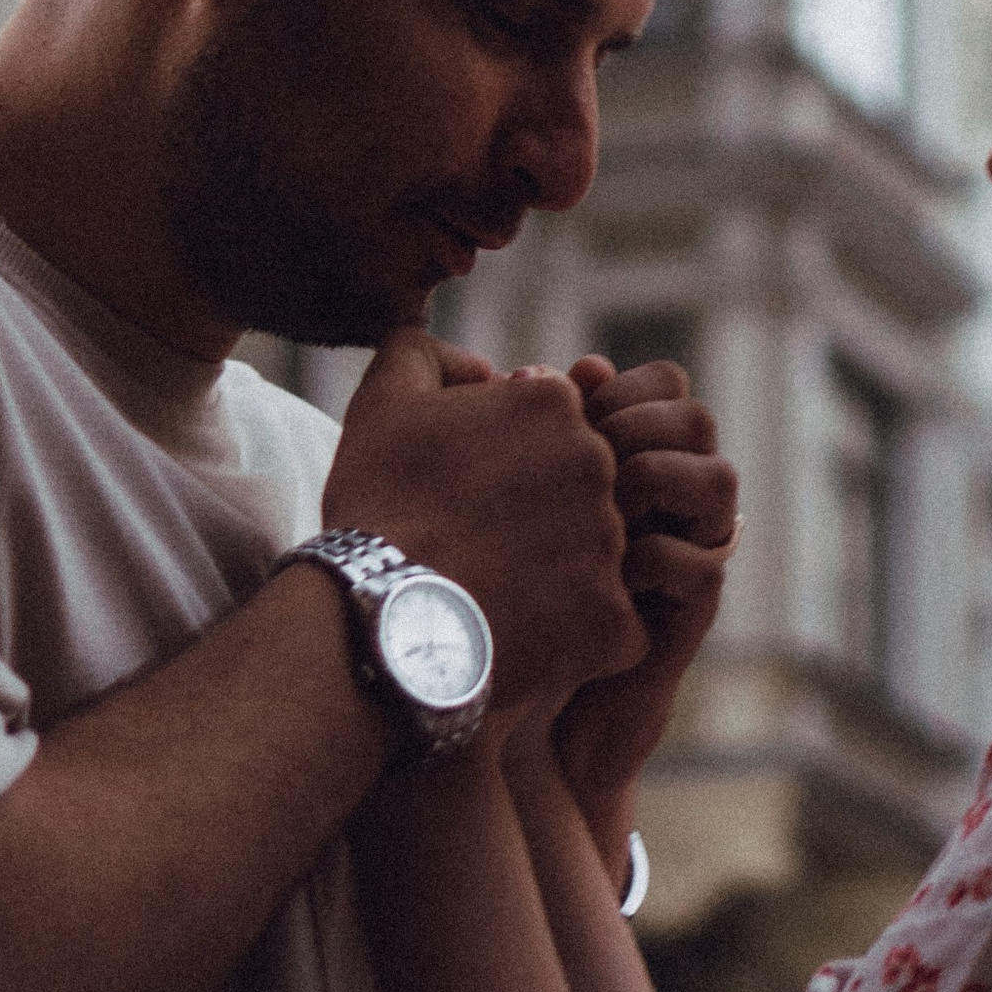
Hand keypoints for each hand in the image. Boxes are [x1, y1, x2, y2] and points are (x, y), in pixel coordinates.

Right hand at [326, 332, 641, 719]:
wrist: (377, 618)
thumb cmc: (376, 507)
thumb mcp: (383, 403)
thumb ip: (425, 355)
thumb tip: (480, 367)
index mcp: (552, 406)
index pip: (554, 428)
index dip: (511, 464)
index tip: (472, 495)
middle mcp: (597, 464)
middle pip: (583, 487)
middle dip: (542, 515)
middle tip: (484, 547)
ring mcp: (612, 540)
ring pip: (599, 553)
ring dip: (559, 574)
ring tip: (495, 596)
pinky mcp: (615, 616)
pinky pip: (611, 624)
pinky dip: (573, 635)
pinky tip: (522, 637)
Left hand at [540, 358, 736, 874]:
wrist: (502, 697)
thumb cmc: (482, 588)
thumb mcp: (489, 498)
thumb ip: (513, 429)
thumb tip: (550, 367)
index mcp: (620, 456)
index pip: (659, 383)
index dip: (621, 382)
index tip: (565, 395)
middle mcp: (660, 499)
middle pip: (695, 420)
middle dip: (644, 422)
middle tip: (591, 446)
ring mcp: (679, 553)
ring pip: (720, 482)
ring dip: (661, 479)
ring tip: (606, 500)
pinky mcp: (684, 615)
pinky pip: (702, 566)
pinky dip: (657, 557)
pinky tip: (605, 569)